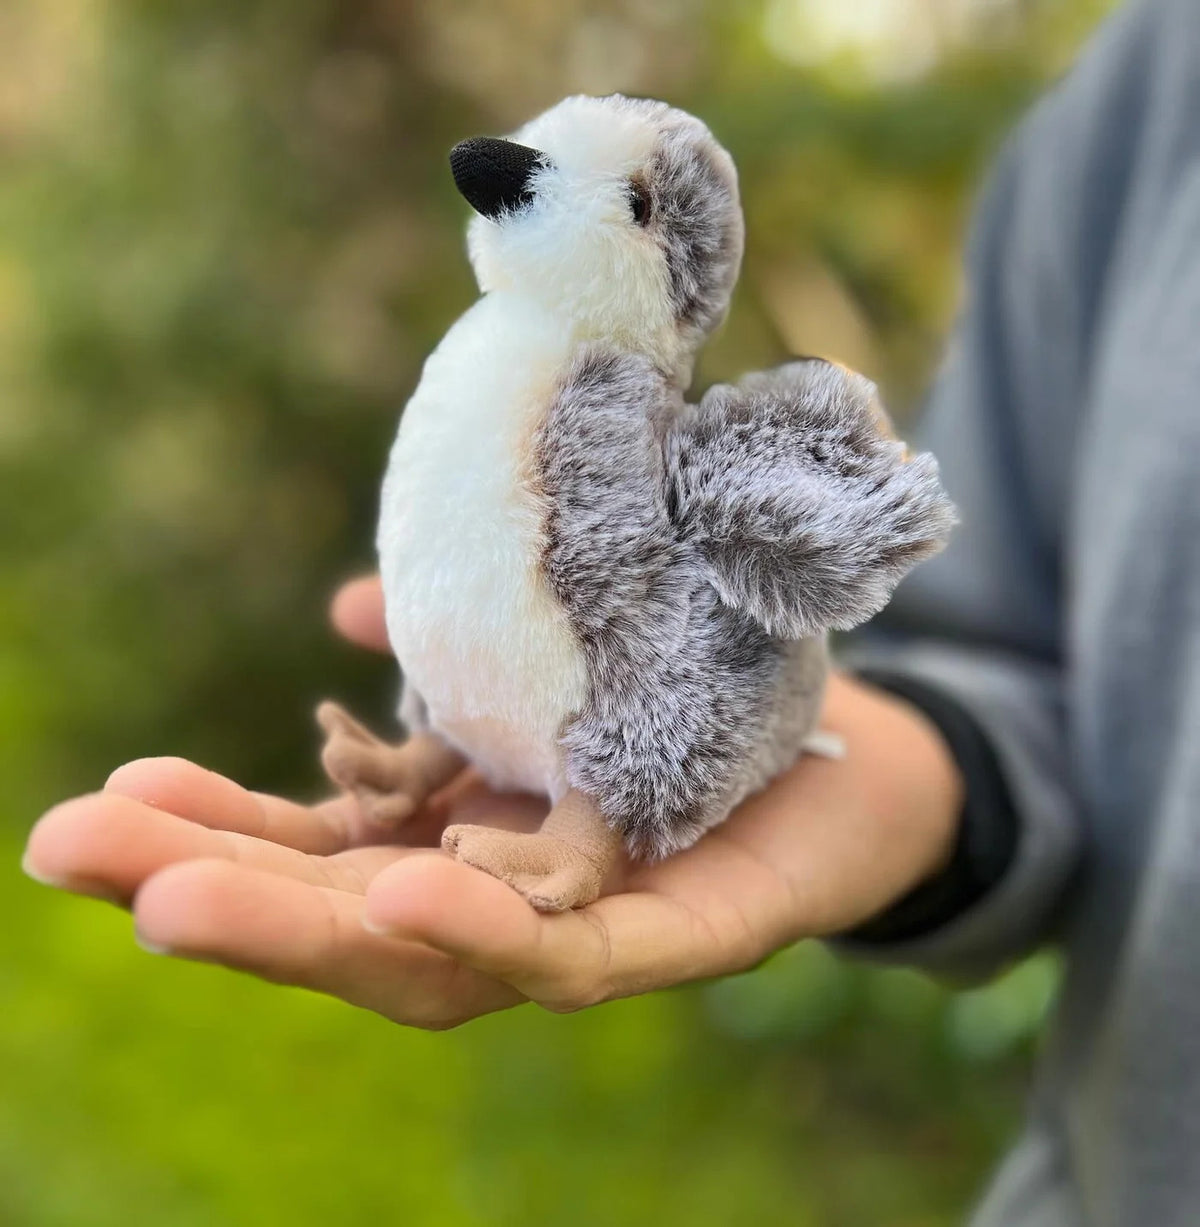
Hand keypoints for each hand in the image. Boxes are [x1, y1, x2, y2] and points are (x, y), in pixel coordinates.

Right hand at [22, 577, 962, 1024]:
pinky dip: (491, 935)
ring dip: (307, 934)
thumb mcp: (560, 661)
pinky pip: (579, 954)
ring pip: (432, 962)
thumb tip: (356, 606)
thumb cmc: (701, 706)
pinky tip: (412, 894)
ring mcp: (593, 935)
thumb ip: (463, 652)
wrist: (864, 760)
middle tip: (71, 848)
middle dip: (212, 887)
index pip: (323, 853)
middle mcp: (513, 903)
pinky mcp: (690, 941)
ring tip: (179, 904)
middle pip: (346, 918)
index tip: (112, 793)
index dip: (216, 830)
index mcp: (473, 838)